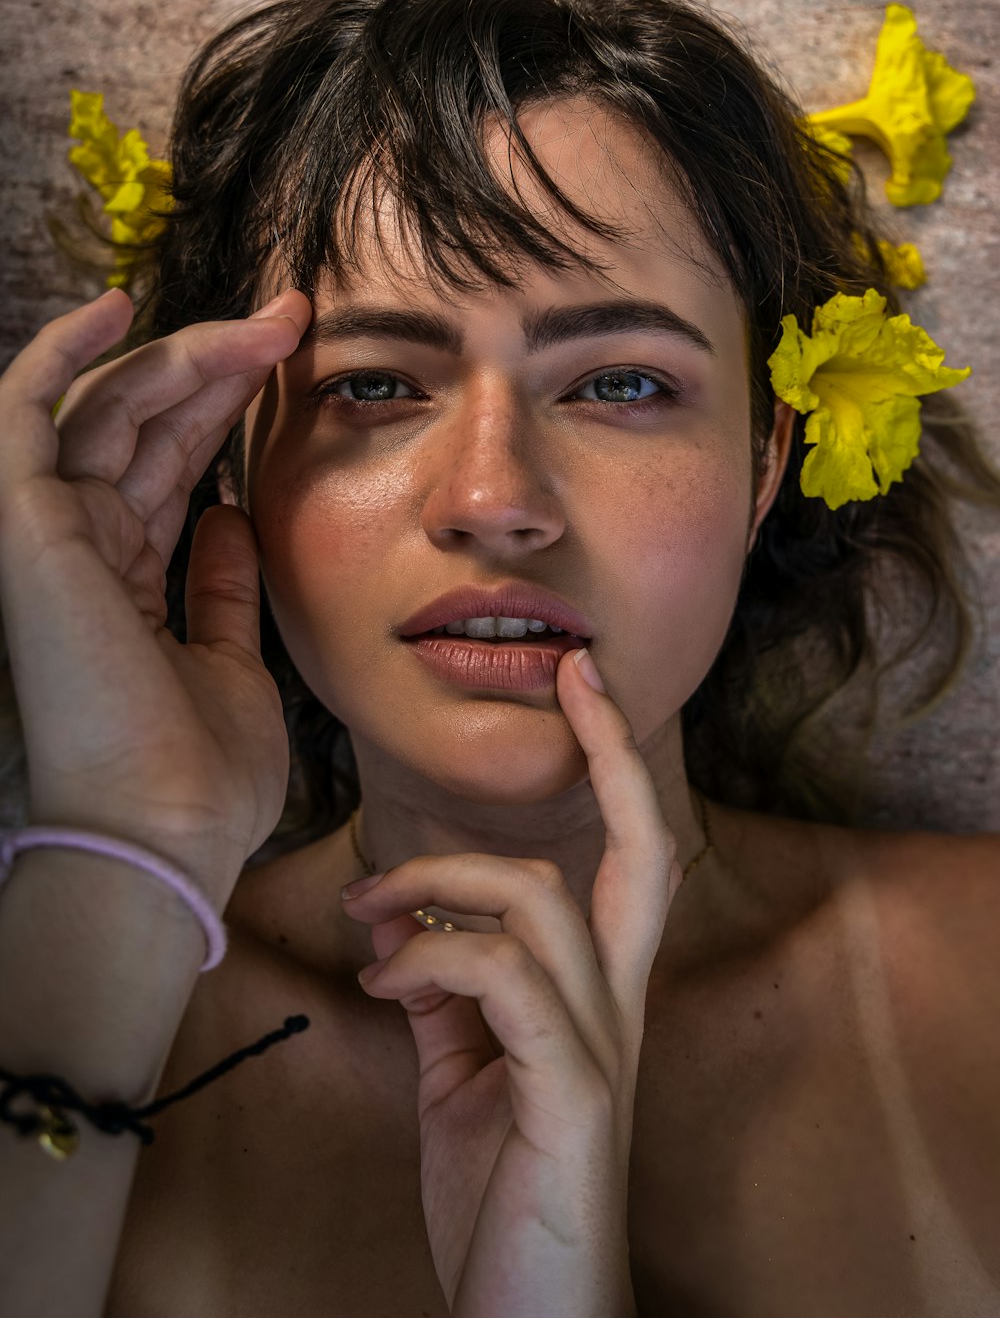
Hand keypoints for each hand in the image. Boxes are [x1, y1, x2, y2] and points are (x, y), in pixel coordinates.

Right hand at [0, 287, 310, 906]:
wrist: (166, 832)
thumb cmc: (199, 773)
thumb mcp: (230, 660)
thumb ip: (220, 586)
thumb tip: (232, 520)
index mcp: (122, 579)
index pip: (171, 466)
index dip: (226, 408)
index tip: (294, 365)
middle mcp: (79, 547)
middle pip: (148, 425)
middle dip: (219, 365)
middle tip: (295, 319)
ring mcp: (47, 533)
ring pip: (109, 408)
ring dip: (185, 354)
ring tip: (265, 323)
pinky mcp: (27, 526)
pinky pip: (29, 414)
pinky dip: (63, 355)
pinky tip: (119, 306)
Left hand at [340, 648, 681, 1317]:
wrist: (528, 1315)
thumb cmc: (502, 1194)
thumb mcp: (464, 1078)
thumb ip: (448, 999)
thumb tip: (410, 936)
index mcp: (598, 997)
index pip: (629, 858)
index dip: (618, 765)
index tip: (588, 684)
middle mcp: (618, 1009)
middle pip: (639, 854)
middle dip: (611, 754)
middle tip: (570, 678)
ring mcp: (600, 1049)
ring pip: (543, 903)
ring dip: (440, 886)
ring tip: (370, 914)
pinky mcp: (570, 1094)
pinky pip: (505, 979)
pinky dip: (432, 954)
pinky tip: (386, 978)